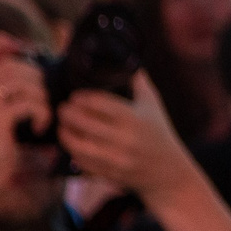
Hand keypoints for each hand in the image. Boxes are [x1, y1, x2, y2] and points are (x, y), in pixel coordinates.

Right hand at [0, 36, 44, 199]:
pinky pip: (29, 103)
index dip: (2, 40)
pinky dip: (42, 113)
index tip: (25, 48)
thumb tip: (42, 76)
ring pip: (22, 80)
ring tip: (43, 114)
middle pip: (12, 63)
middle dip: (37, 76)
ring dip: (42, 95)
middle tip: (43, 97)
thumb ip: (7, 95)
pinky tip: (40, 128)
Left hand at [55, 71, 196, 201]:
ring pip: (79, 145)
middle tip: (63, 108)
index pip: (100, 103)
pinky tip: (70, 143)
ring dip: (65, 134)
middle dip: (68, 114)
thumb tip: (125, 58)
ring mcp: (117, 158)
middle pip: (85, 123)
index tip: (75, 96)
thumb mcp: (153, 106)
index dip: (82, 98)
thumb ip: (139, 83)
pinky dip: (72, 152)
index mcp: (136, 119)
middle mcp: (126, 139)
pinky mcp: (110, 173)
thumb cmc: (159, 132)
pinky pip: (83, 162)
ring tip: (62, 126)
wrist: (168, 171)